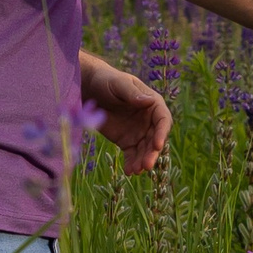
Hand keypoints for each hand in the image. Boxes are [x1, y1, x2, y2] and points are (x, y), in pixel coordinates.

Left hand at [80, 56, 171, 174]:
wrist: (89, 89)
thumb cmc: (107, 81)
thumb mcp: (119, 84)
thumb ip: (132, 94)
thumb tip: (149, 102)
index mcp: (152, 104)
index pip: (163, 120)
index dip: (162, 133)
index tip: (157, 145)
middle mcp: (149, 120)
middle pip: (155, 139)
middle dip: (152, 153)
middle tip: (146, 166)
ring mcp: (138, 132)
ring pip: (145, 150)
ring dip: (142, 161)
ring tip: (135, 171)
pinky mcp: (126, 141)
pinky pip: (132, 155)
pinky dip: (131, 163)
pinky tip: (129, 171)